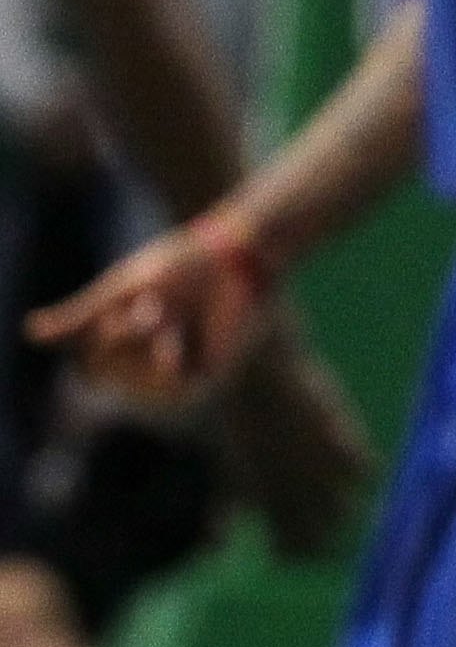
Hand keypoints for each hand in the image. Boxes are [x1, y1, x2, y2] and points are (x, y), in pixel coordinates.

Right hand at [28, 217, 271, 403]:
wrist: (232, 257)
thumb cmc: (179, 267)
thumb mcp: (119, 292)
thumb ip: (80, 317)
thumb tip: (31, 333)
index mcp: (132, 341)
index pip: (91, 364)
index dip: (93, 341)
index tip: (109, 315)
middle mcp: (152, 360)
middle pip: (105, 371)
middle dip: (116, 336)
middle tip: (150, 306)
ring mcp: (179, 370)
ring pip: (132, 381)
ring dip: (138, 344)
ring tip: (160, 314)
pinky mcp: (206, 376)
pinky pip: (168, 389)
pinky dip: (161, 363)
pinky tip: (169, 343)